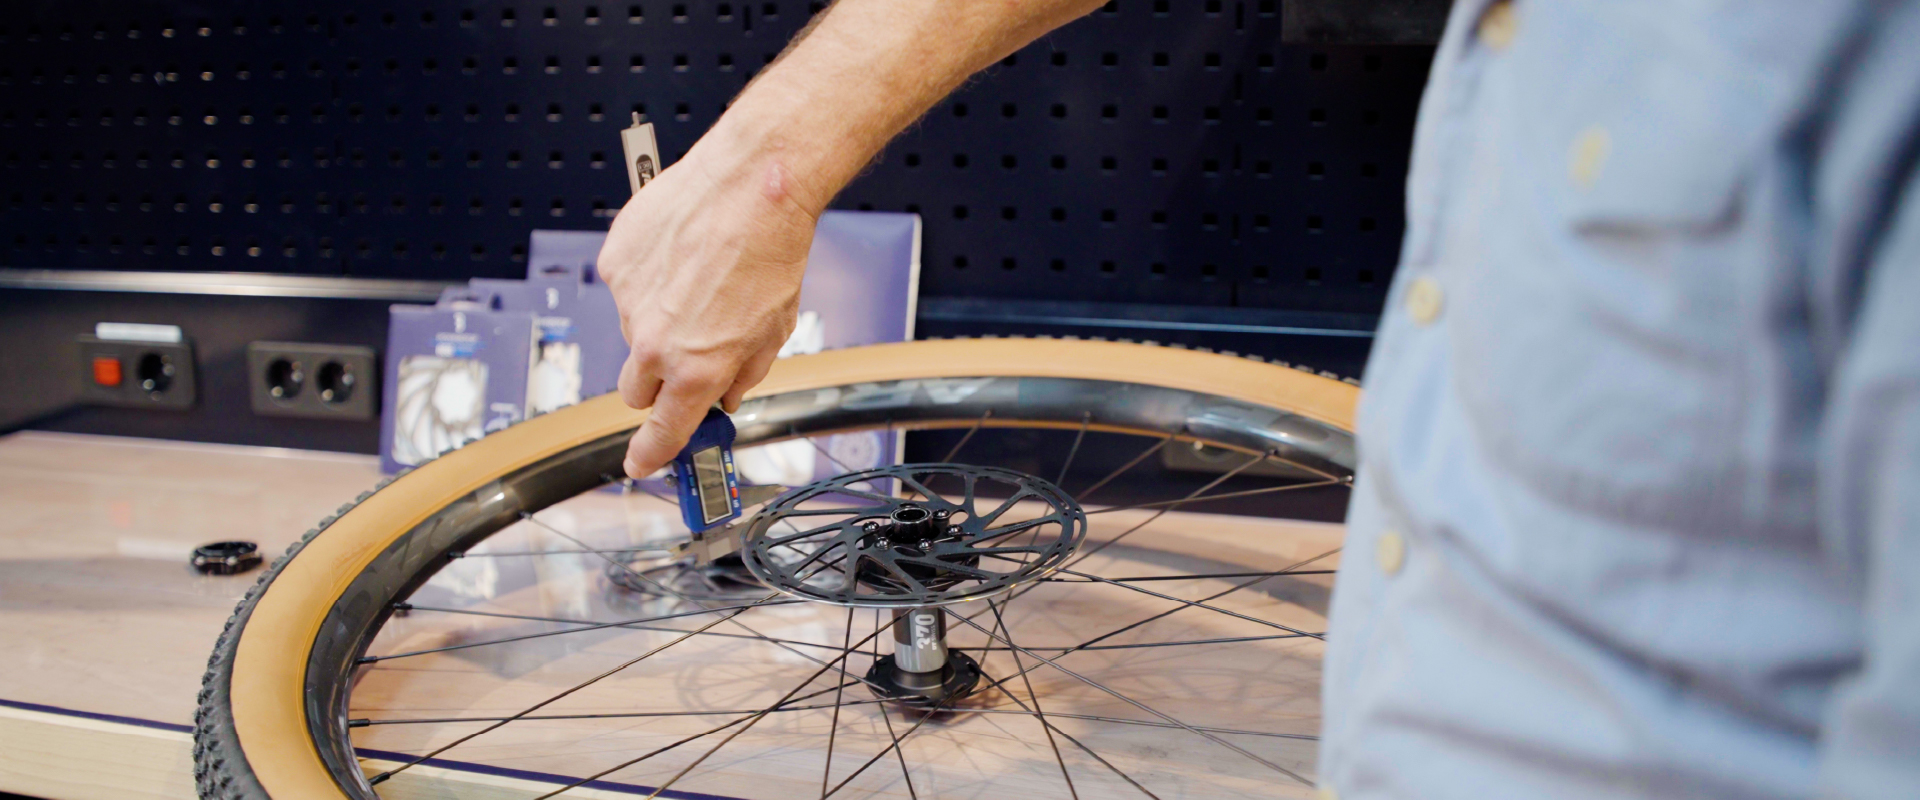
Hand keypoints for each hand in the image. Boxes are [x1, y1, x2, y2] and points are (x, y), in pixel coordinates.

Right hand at [599, 143, 818, 479]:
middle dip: (657, 385)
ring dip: (658, 322)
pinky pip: (626, 289)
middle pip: (635, 391)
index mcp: (697, 369)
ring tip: (698, 282)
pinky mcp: (616, 263)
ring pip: (634, 334)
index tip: (641, 464)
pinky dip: (648, 280)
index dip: (651, 454)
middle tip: (688, 356)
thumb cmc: (772, 250)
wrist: (754, 183)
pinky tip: (681, 256)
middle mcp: (656, 342)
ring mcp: (629, 302)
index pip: (662, 432)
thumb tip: (726, 394)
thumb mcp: (774, 330)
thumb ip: (744, 373)